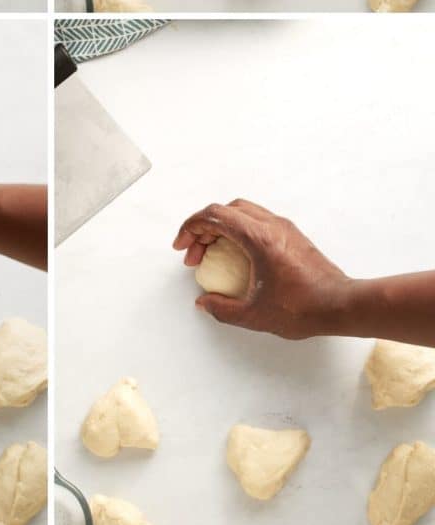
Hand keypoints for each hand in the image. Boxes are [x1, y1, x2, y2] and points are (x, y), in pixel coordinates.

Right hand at [174, 199, 350, 339]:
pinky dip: (238, 229)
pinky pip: (256, 220)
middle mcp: (271, 225)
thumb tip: (205, 303)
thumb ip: (223, 309)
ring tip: (211, 252)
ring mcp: (283, 227)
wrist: (341, 305)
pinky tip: (235, 254)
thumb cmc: (304, 308)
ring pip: (242, 211)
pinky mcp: (291, 234)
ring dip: (221, 226)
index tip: (182, 245)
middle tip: (194, 254)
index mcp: (259, 238)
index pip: (215, 216)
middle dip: (203, 228)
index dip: (191, 228)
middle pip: (226, 209)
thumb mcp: (255, 315)